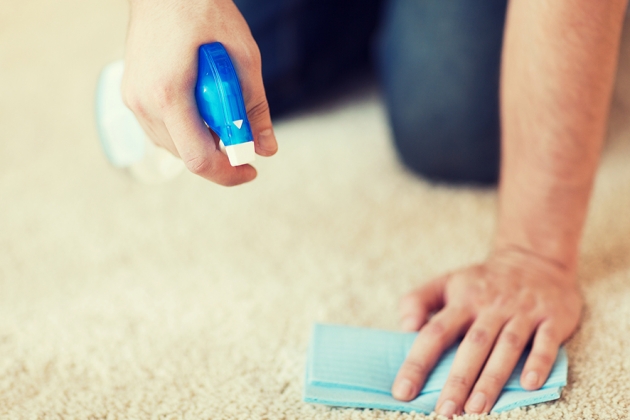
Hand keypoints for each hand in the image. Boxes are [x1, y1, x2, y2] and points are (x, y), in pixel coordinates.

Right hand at [122, 0, 277, 185]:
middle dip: (219, 155)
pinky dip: (186, 130)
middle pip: (186, 156)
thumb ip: (255, 107)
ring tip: (221, 108)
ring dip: (203, 141)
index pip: (198, 158)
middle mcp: (144, 103)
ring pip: (174, 146)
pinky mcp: (132, 95)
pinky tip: (201, 105)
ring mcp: (133, 100)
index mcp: (169, 94)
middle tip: (243, 133)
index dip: (228, 173)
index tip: (250, 170)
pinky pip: (162, 130)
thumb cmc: (203, 10)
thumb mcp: (243, 57)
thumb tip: (266, 148)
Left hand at [392, 248, 581, 416]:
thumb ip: (418, 300)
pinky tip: (529, 384)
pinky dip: (538, 361)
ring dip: (492, 379)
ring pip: (506, 347)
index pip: (435, 333)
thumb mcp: (447, 281)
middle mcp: (491, 308)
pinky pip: (545, 341)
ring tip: (477, 409)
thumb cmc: (483, 281)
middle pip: (472, 346)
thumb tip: (405, 327)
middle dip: (458, 381)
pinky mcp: (552, 318)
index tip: (403, 391)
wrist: (534, 259)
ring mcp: (522, 313)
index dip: (418, 362)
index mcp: (462, 301)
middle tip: (445, 411)